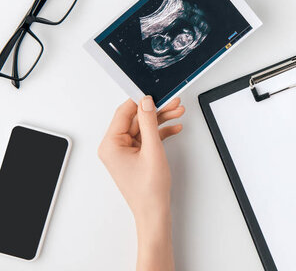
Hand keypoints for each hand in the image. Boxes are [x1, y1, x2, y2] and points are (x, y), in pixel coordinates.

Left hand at [98, 96, 183, 222]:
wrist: (154, 211)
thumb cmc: (148, 189)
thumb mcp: (152, 150)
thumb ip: (149, 123)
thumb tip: (146, 102)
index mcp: (111, 144)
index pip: (124, 113)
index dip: (141, 100)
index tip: (156, 92)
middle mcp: (114, 147)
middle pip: (136, 119)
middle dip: (156, 110)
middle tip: (173, 102)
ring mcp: (124, 151)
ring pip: (144, 127)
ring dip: (161, 120)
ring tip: (178, 112)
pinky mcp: (134, 156)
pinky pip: (147, 138)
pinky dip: (160, 132)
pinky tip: (174, 128)